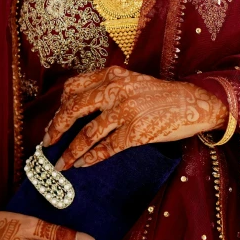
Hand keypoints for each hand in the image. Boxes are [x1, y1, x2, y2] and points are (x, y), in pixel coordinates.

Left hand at [43, 66, 227, 169]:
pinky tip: (82, 164)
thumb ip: (108, 87)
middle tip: (47, 143)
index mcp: (113, 74)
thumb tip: (77, 107)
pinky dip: (91, 158)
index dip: (59, 106)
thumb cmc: (160, 95)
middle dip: (56, 128)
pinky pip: (106, 148)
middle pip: (74, 108)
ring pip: (87, 133)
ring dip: (69, 151)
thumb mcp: (132, 81)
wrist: (193, 103)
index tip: (54, 121)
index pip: (74, 87)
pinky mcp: (136, 132)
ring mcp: (126, 111)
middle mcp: (117, 89)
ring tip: (60, 164)